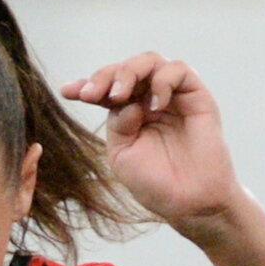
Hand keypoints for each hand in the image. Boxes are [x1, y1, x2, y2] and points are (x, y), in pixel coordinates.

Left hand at [60, 53, 235, 234]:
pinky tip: (154, 106)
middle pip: (126, 69)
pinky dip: (162, 81)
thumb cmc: (157, 184)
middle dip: (105, 76)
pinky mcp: (197, 97)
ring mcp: (174, 97)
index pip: (107, 88)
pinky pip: (179, 71)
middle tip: (91, 95)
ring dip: (129, 72)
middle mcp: (150, 100)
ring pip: (150, 61)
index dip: (88, 84)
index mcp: (130, 113)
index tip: (68, 92)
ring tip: (119, 94)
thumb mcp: (122, 154)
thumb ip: (117, 123)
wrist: (190, 204)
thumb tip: (126, 101)